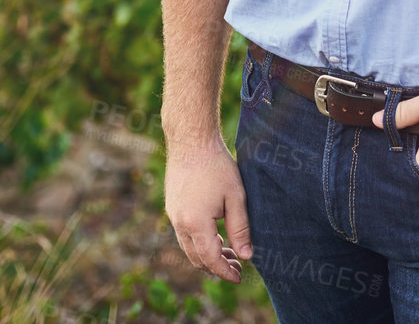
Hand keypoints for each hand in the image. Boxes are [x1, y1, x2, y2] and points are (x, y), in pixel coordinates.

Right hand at [163, 139, 251, 281]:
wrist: (191, 141)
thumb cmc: (217, 166)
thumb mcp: (236, 197)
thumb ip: (240, 229)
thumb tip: (246, 256)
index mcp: (196, 224)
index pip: (211, 259)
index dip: (225, 272)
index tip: (239, 277)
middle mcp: (180, 223)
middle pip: (196, 258)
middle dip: (216, 267)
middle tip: (237, 267)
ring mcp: (173, 215)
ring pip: (188, 247)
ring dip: (207, 255)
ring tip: (229, 252)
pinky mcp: (172, 207)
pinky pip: (184, 234)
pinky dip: (199, 241)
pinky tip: (215, 235)